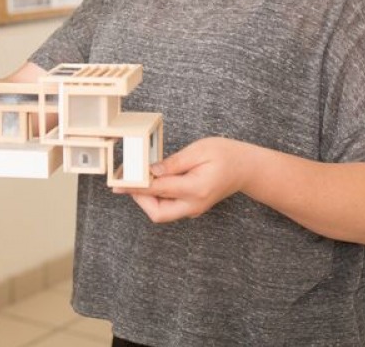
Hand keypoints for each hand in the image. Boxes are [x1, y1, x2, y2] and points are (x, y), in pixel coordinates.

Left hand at [114, 136, 257, 222]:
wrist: (246, 168)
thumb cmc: (226, 155)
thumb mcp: (199, 150)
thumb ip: (173, 163)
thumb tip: (151, 170)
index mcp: (196, 188)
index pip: (157, 190)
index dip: (135, 186)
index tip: (118, 184)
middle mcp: (194, 204)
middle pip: (158, 213)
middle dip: (139, 199)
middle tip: (129, 180)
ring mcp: (194, 209)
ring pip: (162, 213)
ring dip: (147, 199)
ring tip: (139, 178)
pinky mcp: (192, 207)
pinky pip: (169, 208)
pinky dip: (157, 198)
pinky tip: (154, 181)